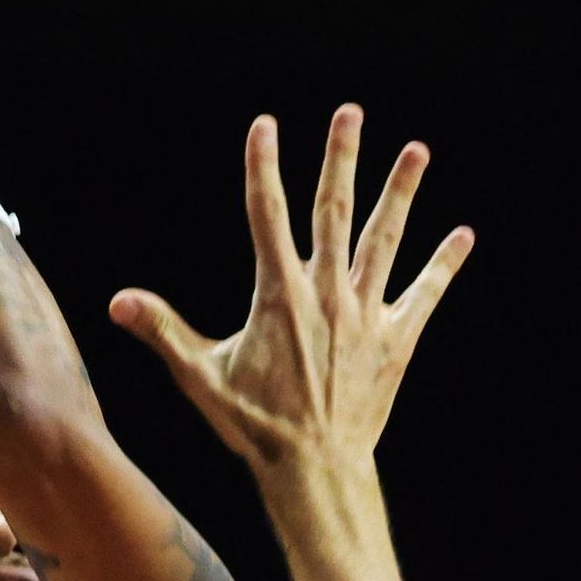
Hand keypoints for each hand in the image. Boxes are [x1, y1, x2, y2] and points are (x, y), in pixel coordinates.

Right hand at [111, 106, 472, 481]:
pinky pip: (425, 294)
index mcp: (278, 295)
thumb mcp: (202, 378)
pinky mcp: (396, 341)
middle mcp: (327, 294)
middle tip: (351, 112)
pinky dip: (444, 265)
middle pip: (334, 210)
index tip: (264, 125)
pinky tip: (463, 235)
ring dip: (401, 193)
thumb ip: (164, 331)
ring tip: (418, 151)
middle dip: (341, 158)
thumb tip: (117, 302)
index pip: (265, 215)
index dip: (263, 167)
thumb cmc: (256, 426)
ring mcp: (366, 314)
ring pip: (386, 240)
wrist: (315, 468)